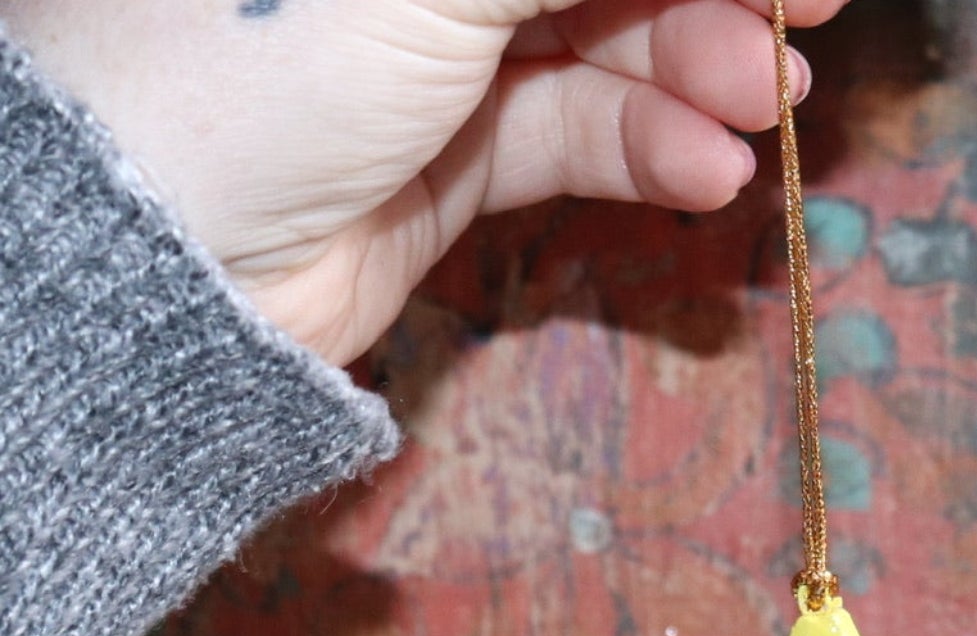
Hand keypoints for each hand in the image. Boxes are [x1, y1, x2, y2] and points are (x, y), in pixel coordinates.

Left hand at [0, 0, 843, 363]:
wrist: (166, 269)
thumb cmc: (266, 56)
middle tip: (810, 10)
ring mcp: (436, 50)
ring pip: (602, 40)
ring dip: (697, 71)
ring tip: (768, 101)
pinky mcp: (451, 153)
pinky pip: (573, 133)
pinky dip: (647, 148)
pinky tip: (708, 170)